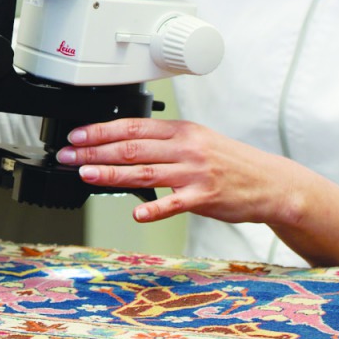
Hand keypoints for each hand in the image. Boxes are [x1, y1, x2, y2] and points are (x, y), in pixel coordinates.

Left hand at [56, 116, 338, 266]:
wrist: (270, 182)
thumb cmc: (230, 163)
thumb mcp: (197, 142)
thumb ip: (163, 144)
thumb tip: (122, 148)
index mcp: (180, 131)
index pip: (132, 126)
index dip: (100, 130)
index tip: (76, 135)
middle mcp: (185, 147)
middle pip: (131, 147)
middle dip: (94, 151)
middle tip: (68, 155)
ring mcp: (195, 172)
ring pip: (145, 171)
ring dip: (111, 174)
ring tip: (86, 174)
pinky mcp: (205, 197)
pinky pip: (175, 203)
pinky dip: (154, 208)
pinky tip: (135, 212)